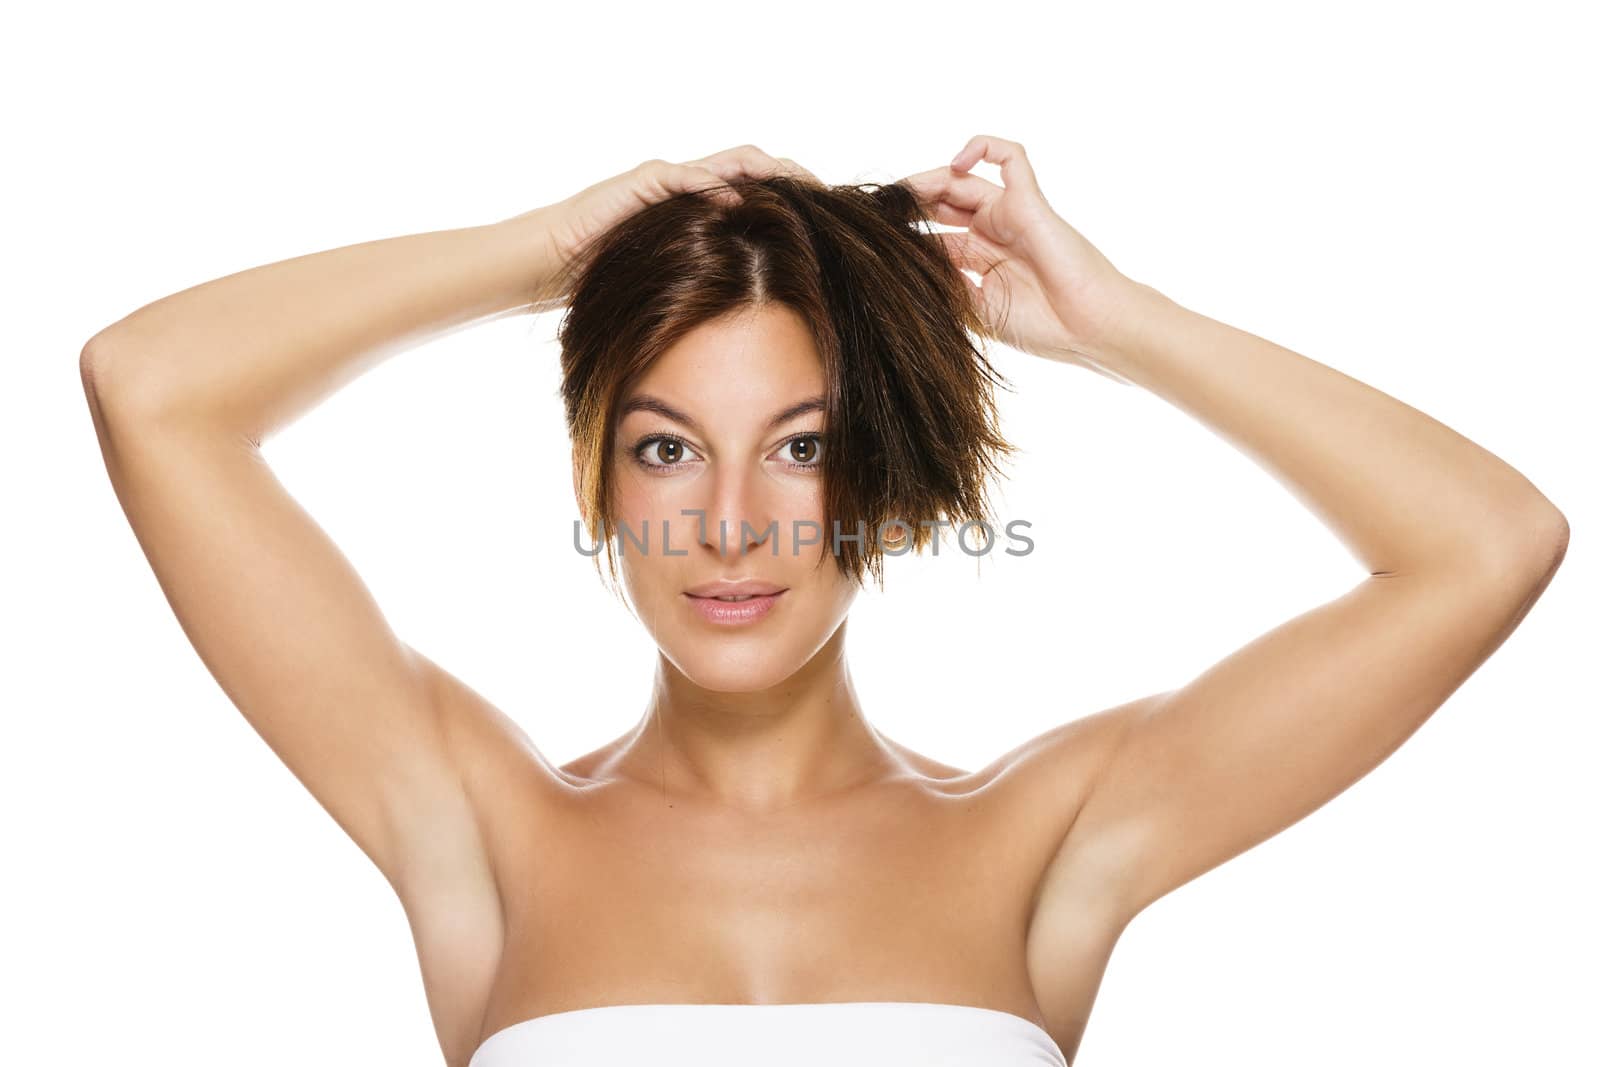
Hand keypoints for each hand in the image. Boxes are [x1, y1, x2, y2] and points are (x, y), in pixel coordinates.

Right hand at [506, 145, 820, 305]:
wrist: (553, 259)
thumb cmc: (611, 272)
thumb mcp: (674, 278)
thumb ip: (710, 278)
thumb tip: (758, 306)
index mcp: (704, 203)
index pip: (762, 186)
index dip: (797, 194)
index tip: (832, 214)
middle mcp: (692, 183)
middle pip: (757, 165)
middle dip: (795, 175)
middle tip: (829, 195)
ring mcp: (669, 178)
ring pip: (732, 161)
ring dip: (768, 171)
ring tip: (800, 187)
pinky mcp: (643, 183)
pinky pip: (686, 177)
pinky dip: (714, 185)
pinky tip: (740, 201)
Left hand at [900, 134, 1142, 382]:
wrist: (1088, 328)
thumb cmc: (1041, 327)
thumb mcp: (975, 310)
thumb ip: (944, 283)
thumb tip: (904, 263)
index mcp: (978, 263)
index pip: (933, 235)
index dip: (905, 232)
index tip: (874, 235)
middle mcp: (991, 234)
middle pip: (942, 203)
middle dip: (911, 202)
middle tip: (881, 208)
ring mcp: (1010, 214)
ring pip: (964, 179)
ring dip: (931, 178)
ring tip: (902, 191)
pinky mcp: (1029, 200)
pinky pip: (1011, 157)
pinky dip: (984, 146)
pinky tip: (958, 161)